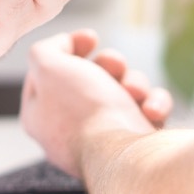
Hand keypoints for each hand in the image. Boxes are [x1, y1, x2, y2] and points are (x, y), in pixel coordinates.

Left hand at [20, 30, 169, 178]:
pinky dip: (154, 105)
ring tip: (135, 92)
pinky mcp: (136, 147)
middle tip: (115, 66)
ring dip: (135, 83)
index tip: (91, 37)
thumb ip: (45, 49)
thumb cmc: (84, 112)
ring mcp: (104, 141)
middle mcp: (70, 131)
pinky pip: (147, 113)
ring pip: (124, 93)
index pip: (47, 74)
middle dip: (109, 65)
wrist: (126, 156)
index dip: (69, 49)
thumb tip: (62, 46)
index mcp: (40, 116)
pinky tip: (152, 111)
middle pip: (90, 80)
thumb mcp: (47, 66)